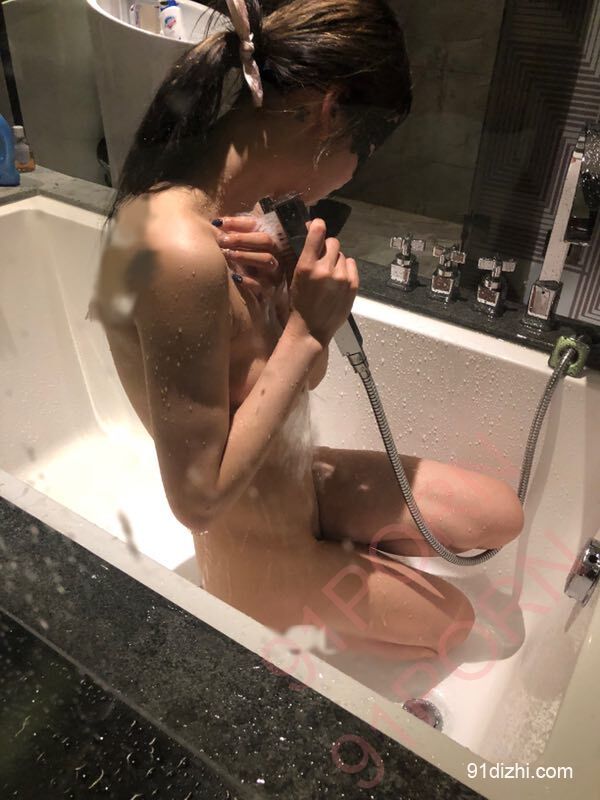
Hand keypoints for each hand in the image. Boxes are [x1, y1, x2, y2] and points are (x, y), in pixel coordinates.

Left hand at [211, 214, 282, 291]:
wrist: (265, 293)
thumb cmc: (249, 264)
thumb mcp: (244, 246)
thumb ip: (234, 233)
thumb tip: (217, 224)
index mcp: (267, 238)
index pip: (255, 224)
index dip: (237, 222)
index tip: (218, 223)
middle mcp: (275, 252)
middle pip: (265, 240)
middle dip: (241, 239)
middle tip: (222, 240)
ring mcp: (274, 270)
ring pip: (266, 259)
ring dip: (245, 255)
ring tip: (227, 255)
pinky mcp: (269, 289)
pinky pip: (261, 284)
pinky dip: (248, 281)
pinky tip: (235, 277)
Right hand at [288, 218, 358, 346]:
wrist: (311, 329)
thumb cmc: (300, 303)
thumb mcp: (295, 278)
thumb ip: (305, 257)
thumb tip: (314, 233)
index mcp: (306, 267)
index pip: (317, 234)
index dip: (318, 226)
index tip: (318, 225)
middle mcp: (325, 270)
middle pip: (333, 243)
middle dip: (327, 248)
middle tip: (323, 260)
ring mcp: (341, 278)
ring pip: (342, 255)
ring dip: (336, 261)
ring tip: (330, 276)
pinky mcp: (353, 285)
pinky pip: (352, 265)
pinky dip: (346, 269)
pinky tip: (339, 280)